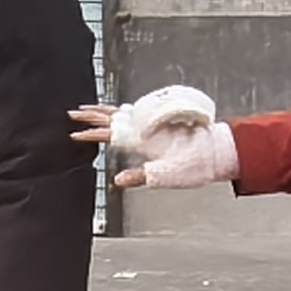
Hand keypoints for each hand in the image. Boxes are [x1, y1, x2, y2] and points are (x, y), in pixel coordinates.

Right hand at [86, 85, 236, 190]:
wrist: (217, 152)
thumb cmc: (195, 163)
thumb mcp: (165, 176)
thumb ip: (140, 176)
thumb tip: (118, 180)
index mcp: (143, 138)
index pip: (110, 134)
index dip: (91, 134)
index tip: (75, 134)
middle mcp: (147, 127)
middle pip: (114, 118)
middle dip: (92, 116)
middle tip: (74, 113)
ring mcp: (154, 123)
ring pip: (123, 112)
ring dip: (106, 111)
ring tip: (91, 110)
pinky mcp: (162, 123)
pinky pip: (136, 113)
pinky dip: (122, 111)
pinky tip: (120, 113)